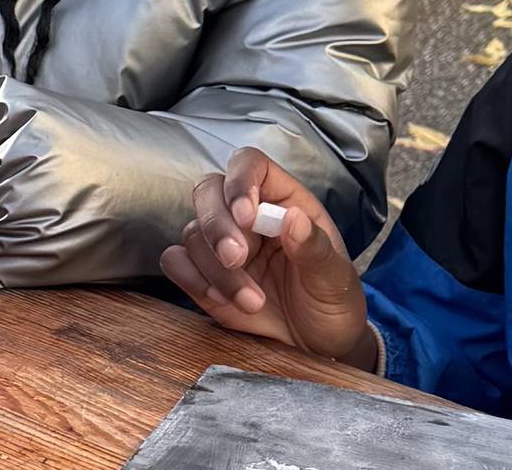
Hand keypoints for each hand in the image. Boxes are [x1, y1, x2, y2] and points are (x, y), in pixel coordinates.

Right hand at [159, 147, 376, 370]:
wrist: (316, 346)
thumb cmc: (332, 303)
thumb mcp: (336, 278)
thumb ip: (315, 248)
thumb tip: (293, 219)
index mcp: (282, 200)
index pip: (250, 165)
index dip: (241, 181)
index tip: (246, 215)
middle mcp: (246, 215)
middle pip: (209, 191)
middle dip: (217, 226)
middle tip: (237, 259)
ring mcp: (220, 244)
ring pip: (192, 232)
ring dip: (217, 270)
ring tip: (253, 302)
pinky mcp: (201, 274)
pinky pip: (175, 260)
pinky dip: (192, 279)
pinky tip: (222, 300)